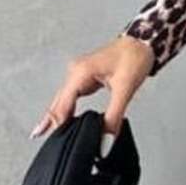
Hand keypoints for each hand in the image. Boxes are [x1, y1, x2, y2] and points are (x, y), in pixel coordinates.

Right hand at [29, 33, 155, 143]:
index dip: (59, 125)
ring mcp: (78, 73)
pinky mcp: (84, 77)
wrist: (143, 42)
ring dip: (57, 117)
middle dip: (52, 123)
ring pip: (62, 100)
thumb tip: (105, 141)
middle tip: (43, 141)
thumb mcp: (125, 90)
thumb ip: (113, 118)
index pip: (64, 105)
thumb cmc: (135, 58)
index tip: (55, 142)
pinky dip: (65, 110)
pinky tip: (60, 121)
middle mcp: (75, 71)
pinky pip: (70, 97)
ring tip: (44, 134)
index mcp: (81, 72)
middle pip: (58, 103)